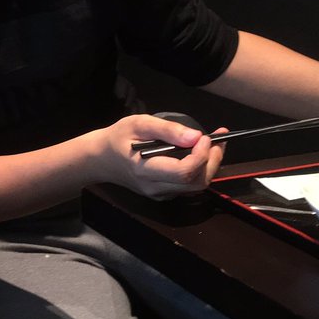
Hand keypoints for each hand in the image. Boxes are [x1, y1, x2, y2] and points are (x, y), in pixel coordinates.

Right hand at [99, 114, 225, 199]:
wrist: (101, 159)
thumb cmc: (118, 138)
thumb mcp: (138, 124)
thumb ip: (166, 129)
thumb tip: (195, 136)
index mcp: (145, 170)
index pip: (183, 172)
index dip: (201, 155)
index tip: (205, 137)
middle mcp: (154, 187)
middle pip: (195, 183)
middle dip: (212, 161)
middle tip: (218, 140)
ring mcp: (159, 194)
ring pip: (195, 187)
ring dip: (209, 166)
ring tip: (212, 145)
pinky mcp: (163, 194)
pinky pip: (188, 186)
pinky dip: (200, 171)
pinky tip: (199, 155)